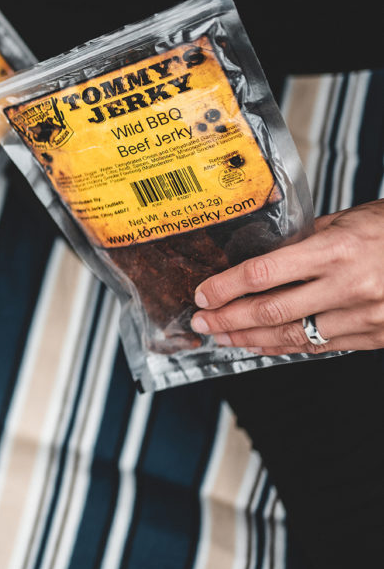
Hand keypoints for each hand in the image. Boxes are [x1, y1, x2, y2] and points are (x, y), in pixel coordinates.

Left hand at [190, 199, 383, 354]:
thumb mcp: (347, 221)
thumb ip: (305, 239)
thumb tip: (262, 253)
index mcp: (336, 250)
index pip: (263, 273)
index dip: (225, 287)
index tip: (202, 292)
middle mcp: (348, 285)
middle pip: (270, 311)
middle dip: (227, 319)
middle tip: (202, 321)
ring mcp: (364, 315)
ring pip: (292, 335)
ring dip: (249, 339)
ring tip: (223, 337)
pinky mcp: (376, 337)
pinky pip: (319, 346)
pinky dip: (285, 347)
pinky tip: (262, 345)